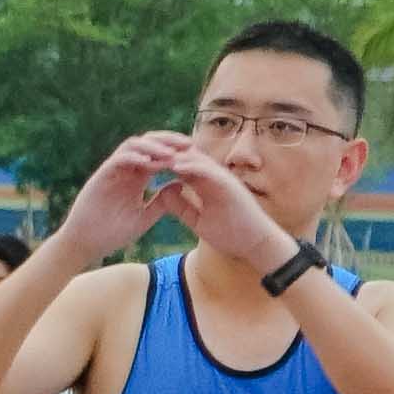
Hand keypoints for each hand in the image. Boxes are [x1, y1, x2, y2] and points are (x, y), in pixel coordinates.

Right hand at [57, 133, 192, 259]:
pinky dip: (135, 157)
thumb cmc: (111, 234)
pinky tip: (150, 163)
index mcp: (136, 178)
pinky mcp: (101, 176)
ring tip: (171, 153)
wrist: (85, 245)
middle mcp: (125, 170)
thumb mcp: (144, 217)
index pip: (158, 154)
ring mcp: (112, 171)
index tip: (195, 153)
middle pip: (148, 143)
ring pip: (134, 145)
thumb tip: (182, 184)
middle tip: (189, 144)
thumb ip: (162, 201)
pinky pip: (119, 159)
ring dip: (154, 146)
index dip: (177, 150)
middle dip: (169, 140)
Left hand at [151, 141, 295, 275]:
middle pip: (185, 157)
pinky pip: (208, 171)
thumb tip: (163, 192)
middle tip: (141, 150)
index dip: (160, 163)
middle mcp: (213, 176)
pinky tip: (174, 166)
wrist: (254, 244)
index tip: (139, 163)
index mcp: (204, 183)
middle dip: (163, 153)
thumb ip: (180, 205)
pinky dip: (191, 167)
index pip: (179, 166)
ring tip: (154, 153)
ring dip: (174, 155)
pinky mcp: (229, 185)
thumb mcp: (196, 219)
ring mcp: (222, 178)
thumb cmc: (229, 233)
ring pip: (195, 159)